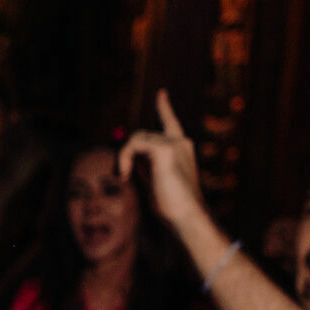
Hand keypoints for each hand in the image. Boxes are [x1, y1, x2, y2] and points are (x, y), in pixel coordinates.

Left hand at [117, 90, 206, 232]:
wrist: (186, 217)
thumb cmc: (171, 205)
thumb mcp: (155, 179)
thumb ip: (145, 164)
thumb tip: (129, 155)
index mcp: (181, 148)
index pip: (170, 122)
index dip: (163, 107)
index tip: (161, 93)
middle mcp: (180, 142)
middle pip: (141, 134)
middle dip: (127, 153)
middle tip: (124, 175)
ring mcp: (174, 144)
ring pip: (136, 138)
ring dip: (124, 157)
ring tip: (124, 177)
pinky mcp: (165, 150)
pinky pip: (134, 144)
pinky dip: (124, 158)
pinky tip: (126, 176)